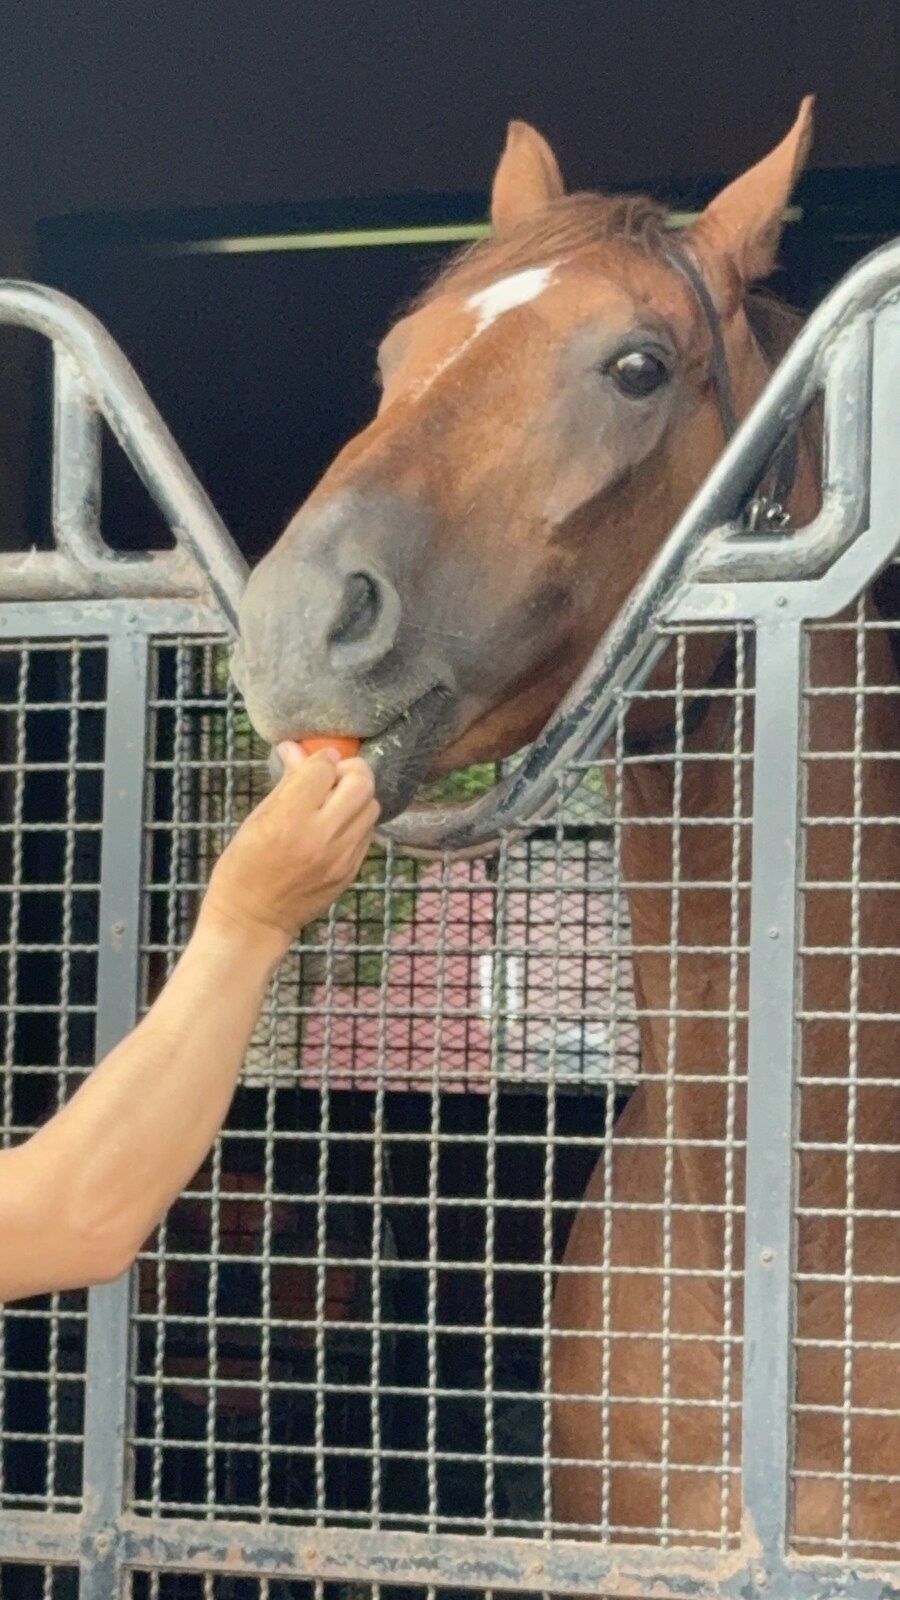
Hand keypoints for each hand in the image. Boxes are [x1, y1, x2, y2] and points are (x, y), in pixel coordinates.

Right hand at [199, 742, 378, 954]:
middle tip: (333, 778)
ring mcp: (341, 857)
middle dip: (349, 771)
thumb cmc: (242, 868)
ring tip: (334, 804)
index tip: (315, 761)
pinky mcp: (351, 871)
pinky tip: (334, 827)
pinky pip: (367, 832)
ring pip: (371, 806)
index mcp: (289, 820)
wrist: (252, 921)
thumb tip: (296, 748)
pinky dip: (355, 822)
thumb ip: (285, 783)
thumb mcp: (255, 820)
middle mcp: (321, 836)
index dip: (320, 759)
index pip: (323, 769)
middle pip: (361, 782)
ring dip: (356, 797)